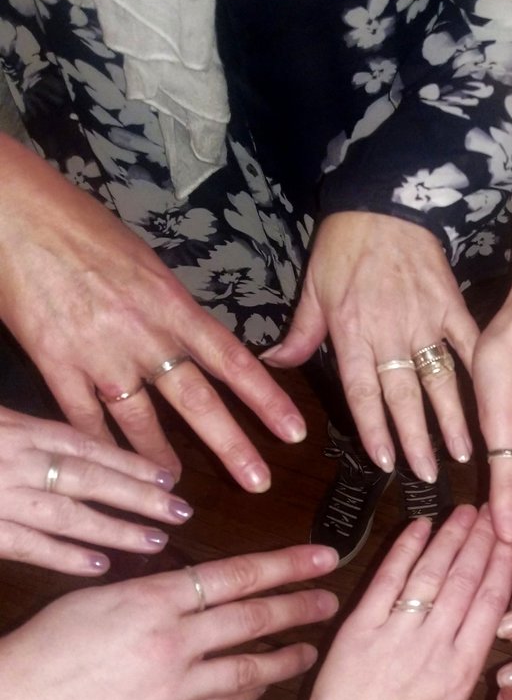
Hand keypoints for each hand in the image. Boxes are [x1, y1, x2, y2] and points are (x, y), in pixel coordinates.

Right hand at [0, 136, 305, 490]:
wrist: (18, 212)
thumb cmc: (80, 225)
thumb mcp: (144, 262)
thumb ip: (170, 307)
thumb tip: (191, 335)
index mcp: (172, 305)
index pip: (232, 360)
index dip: (267, 400)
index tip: (295, 432)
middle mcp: (143, 334)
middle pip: (197, 400)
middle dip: (231, 446)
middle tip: (259, 483)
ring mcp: (99, 352)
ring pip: (139, 419)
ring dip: (159, 458)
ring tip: (175, 488)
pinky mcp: (56, 362)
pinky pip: (83, 416)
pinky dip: (98, 444)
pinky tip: (110, 466)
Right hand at [0, 404, 197, 573]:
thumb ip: (26, 434)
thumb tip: (64, 446)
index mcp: (19, 429)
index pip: (87, 445)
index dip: (131, 463)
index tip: (168, 477)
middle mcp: (17, 461)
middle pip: (90, 478)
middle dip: (140, 497)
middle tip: (182, 512)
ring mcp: (0, 496)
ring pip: (68, 515)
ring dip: (116, 530)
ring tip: (156, 541)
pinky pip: (29, 546)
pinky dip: (65, 557)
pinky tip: (100, 566)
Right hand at [0, 544, 338, 699]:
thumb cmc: (45, 652)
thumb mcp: (97, 600)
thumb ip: (154, 595)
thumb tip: (197, 589)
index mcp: (151, 600)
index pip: (235, 575)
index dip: (285, 565)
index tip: (320, 558)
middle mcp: (171, 642)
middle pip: (252, 619)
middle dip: (299, 607)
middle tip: (331, 600)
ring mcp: (174, 689)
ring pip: (248, 669)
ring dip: (286, 658)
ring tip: (310, 650)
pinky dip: (249, 695)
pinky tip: (265, 686)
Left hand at [263, 211, 478, 479]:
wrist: (383, 203)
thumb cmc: (343, 247)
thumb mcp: (312, 289)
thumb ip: (299, 334)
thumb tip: (275, 363)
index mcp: (352, 333)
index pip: (363, 394)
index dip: (375, 431)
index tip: (387, 463)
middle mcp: (389, 334)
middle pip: (404, 397)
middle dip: (416, 440)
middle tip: (427, 475)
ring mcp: (424, 321)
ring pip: (439, 380)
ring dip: (451, 420)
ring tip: (461, 453)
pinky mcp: (450, 305)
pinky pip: (467, 344)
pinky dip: (478, 375)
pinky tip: (491, 401)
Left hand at [273, 505, 511, 699]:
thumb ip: (453, 698)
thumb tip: (458, 679)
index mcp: (462, 672)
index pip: (492, 605)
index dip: (504, 567)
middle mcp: (437, 644)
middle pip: (467, 580)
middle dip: (483, 541)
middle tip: (493, 513)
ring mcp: (399, 632)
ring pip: (433, 573)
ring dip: (451, 537)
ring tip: (465, 511)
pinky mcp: (362, 626)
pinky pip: (389, 579)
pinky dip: (405, 549)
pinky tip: (419, 526)